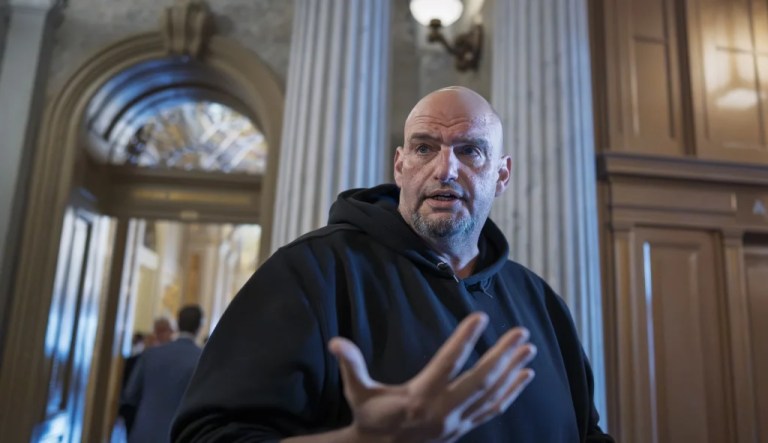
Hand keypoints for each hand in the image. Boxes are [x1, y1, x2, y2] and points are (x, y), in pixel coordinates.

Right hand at [328, 312, 536, 442]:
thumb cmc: (370, 418)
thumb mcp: (358, 393)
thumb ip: (351, 365)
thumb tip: (335, 341)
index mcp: (419, 397)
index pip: (448, 364)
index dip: (465, 340)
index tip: (481, 317)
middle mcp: (444, 411)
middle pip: (481, 380)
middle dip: (503, 355)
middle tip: (521, 332)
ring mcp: (458, 422)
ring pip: (492, 395)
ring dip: (513, 371)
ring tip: (529, 349)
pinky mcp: (464, 427)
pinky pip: (494, 409)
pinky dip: (512, 392)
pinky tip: (525, 376)